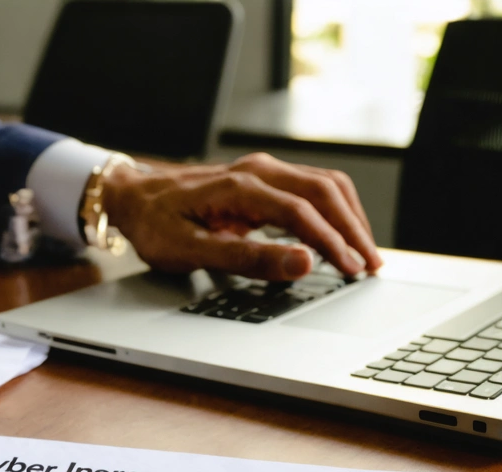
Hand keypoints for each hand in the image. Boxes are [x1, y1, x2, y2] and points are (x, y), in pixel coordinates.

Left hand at [103, 152, 383, 281]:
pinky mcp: (264, 179)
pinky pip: (312, 188)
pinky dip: (334, 210)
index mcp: (239, 187)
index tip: (351, 270)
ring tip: (364, 254)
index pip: (301, 212)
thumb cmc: (155, 225)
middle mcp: (257, 171)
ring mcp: (262, 171)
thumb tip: (302, 262)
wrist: (132, 198)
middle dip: (352, 230)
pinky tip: (341, 234)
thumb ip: (247, 258)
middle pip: (324, 191)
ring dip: (349, 218)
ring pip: (324, 185)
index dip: (331, 242)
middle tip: (369, 267)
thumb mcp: (191, 250)